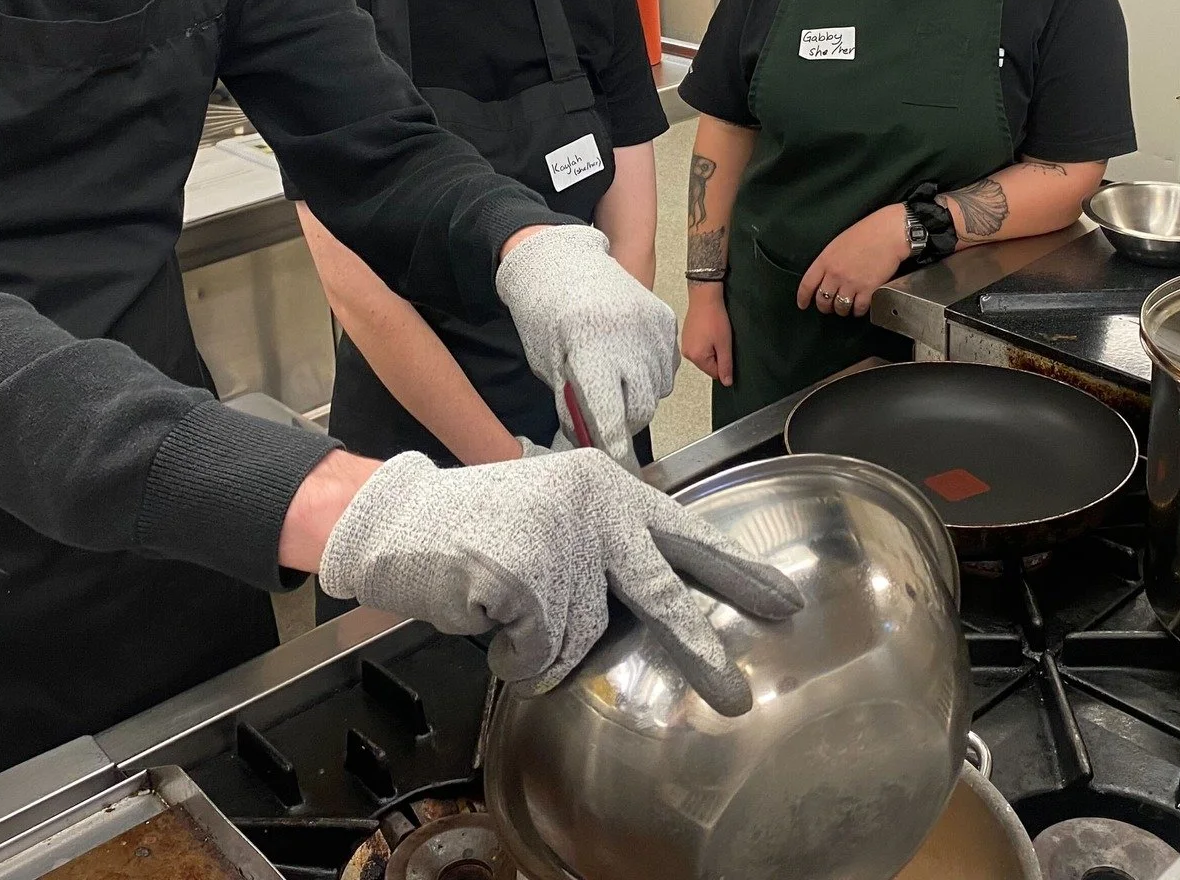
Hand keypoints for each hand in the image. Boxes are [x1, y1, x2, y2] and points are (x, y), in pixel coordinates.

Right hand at [319, 450, 802, 715]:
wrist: (399, 518)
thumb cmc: (477, 527)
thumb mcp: (558, 514)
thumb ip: (609, 545)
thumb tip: (668, 599)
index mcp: (607, 487)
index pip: (683, 531)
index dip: (732, 568)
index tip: (781, 598)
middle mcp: (592, 504)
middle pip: (659, 587)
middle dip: (697, 644)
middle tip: (736, 692)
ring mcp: (558, 536)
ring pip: (583, 636)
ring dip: (545, 643)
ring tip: (506, 608)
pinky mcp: (522, 572)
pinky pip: (539, 652)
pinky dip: (514, 652)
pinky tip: (488, 617)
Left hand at [496, 225, 676, 465]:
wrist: (563, 265)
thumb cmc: (547, 317)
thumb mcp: (550, 363)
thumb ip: (572, 403)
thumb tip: (588, 441)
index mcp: (591, 351)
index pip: (611, 415)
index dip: (615, 446)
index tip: (618, 467)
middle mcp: (628, 339)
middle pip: (642, 407)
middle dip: (626, 422)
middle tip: (609, 419)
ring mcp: (651, 327)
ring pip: (660, 389)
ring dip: (642, 397)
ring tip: (617, 383)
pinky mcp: (665, 319)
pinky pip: (669, 365)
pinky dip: (654, 373)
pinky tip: (631, 362)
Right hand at [682, 283, 734, 386]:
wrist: (704, 297)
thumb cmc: (715, 319)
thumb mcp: (725, 344)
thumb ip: (725, 365)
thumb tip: (727, 382)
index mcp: (696, 357)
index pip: (714, 373)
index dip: (724, 364)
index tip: (727, 350)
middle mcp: (687, 353)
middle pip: (708, 365)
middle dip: (717, 356)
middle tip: (722, 340)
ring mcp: (685, 344)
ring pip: (704, 355)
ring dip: (712, 348)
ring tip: (716, 334)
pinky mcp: (686, 336)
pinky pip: (699, 347)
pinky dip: (706, 342)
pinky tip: (710, 330)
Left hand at [797, 204, 910, 317]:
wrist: (889, 233)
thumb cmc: (866, 233)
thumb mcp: (838, 243)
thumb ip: (829, 261)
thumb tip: (826, 276)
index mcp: (825, 260)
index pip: (807, 284)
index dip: (803, 297)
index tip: (802, 304)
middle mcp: (835, 274)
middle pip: (822, 300)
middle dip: (824, 306)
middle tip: (829, 307)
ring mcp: (851, 283)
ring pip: (840, 307)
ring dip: (842, 310)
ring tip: (846, 306)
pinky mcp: (868, 290)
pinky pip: (858, 308)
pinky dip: (858, 311)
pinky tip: (859, 307)